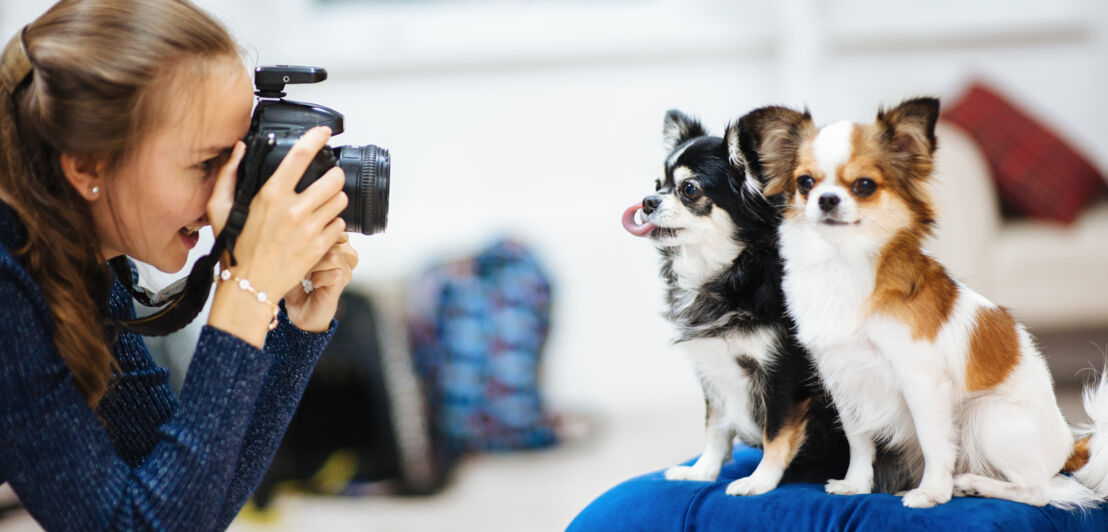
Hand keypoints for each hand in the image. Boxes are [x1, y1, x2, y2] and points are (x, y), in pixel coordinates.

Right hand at [205, 127, 348, 344]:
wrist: (249, 287)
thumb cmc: (234, 248)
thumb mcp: (219, 208)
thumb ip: (229, 174)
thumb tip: (241, 148)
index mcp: (270, 196)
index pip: (301, 156)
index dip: (316, 138)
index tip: (324, 132)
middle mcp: (294, 210)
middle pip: (333, 178)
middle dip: (332, 176)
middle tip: (326, 179)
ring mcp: (310, 230)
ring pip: (340, 200)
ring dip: (335, 199)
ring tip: (323, 204)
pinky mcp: (320, 247)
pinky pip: (340, 225)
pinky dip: (334, 223)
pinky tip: (320, 226)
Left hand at [284, 232, 357, 331]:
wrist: (300, 310)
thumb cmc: (296, 282)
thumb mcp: (295, 257)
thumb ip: (303, 241)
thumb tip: (303, 227)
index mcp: (334, 243)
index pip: (334, 226)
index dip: (319, 236)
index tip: (303, 248)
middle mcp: (344, 254)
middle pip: (334, 239)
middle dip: (313, 251)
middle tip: (303, 264)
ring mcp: (346, 269)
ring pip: (335, 255)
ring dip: (316, 265)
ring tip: (308, 275)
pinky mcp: (343, 283)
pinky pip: (335, 273)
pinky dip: (319, 279)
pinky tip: (313, 284)